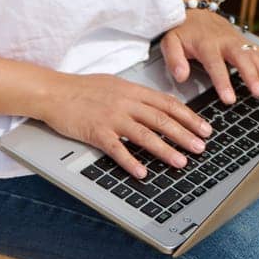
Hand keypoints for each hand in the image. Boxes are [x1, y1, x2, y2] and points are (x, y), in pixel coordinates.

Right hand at [33, 71, 215, 180]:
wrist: (54, 92)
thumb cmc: (83, 89)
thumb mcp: (116, 84)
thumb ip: (138, 95)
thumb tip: (160, 104)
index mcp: (133, 90)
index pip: (168, 104)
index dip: (189, 117)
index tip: (205, 128)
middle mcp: (126, 102)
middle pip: (162, 119)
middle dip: (185, 135)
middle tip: (201, 147)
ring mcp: (111, 117)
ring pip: (145, 135)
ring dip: (165, 150)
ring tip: (181, 161)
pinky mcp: (96, 132)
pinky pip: (117, 149)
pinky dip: (131, 161)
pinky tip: (143, 173)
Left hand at [159, 9, 258, 104]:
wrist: (194, 8)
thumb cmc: (182, 29)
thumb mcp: (169, 41)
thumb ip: (174, 59)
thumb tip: (181, 77)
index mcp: (207, 44)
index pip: (216, 65)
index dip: (223, 82)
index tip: (230, 99)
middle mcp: (226, 42)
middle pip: (242, 60)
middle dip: (252, 77)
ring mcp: (239, 41)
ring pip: (255, 57)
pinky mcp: (246, 42)